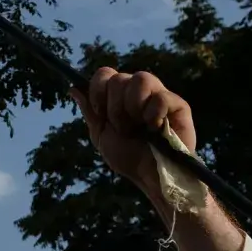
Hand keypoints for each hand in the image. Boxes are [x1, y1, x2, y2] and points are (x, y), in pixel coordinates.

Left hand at [70, 67, 196, 204]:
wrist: (151, 177)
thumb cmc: (129, 157)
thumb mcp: (101, 135)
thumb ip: (90, 111)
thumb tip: (73, 88)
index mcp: (120, 95)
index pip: (105, 74)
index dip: (98, 90)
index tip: (100, 113)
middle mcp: (139, 91)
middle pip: (119, 78)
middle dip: (115, 108)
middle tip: (124, 129)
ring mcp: (159, 95)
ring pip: (141, 78)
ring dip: (133, 107)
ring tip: (140, 128)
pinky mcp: (178, 105)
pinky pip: (161, 96)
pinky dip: (154, 114)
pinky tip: (156, 129)